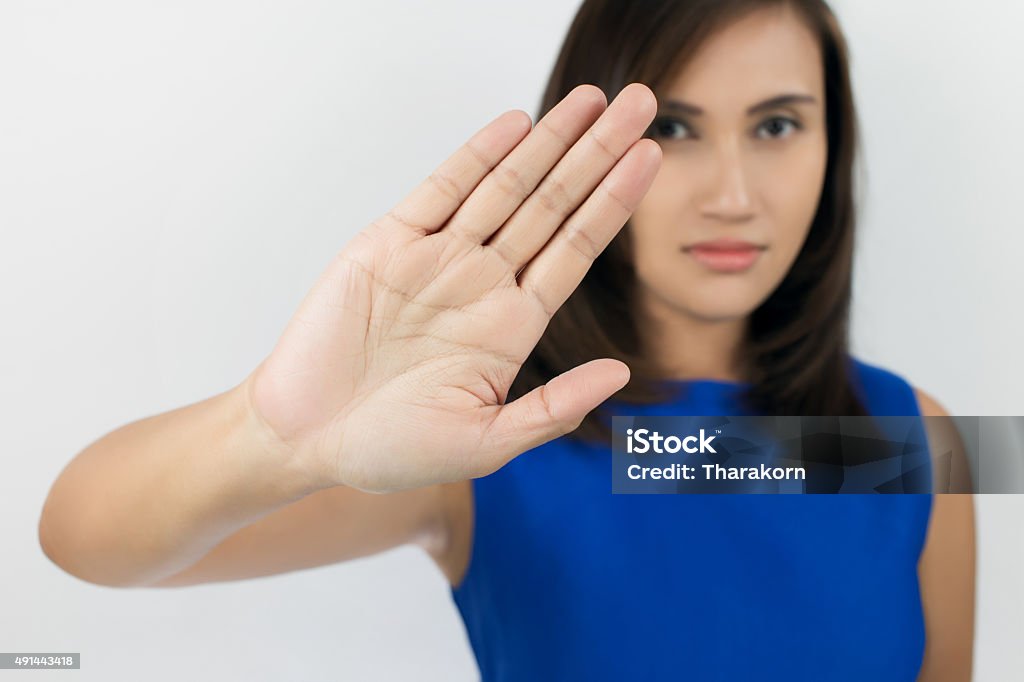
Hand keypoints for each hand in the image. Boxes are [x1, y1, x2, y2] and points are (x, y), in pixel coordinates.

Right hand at [245, 83, 660, 492]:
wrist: (303, 436)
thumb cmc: (389, 450)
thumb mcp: (483, 444)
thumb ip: (552, 408)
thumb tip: (620, 373)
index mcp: (512, 326)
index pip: (577, 249)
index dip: (615, 202)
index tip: (651, 159)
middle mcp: (483, 283)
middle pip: (554, 204)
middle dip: (597, 153)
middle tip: (640, 102)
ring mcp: (438, 258)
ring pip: (506, 187)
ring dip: (549, 141)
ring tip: (593, 98)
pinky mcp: (388, 244)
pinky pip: (442, 190)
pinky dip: (478, 155)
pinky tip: (517, 125)